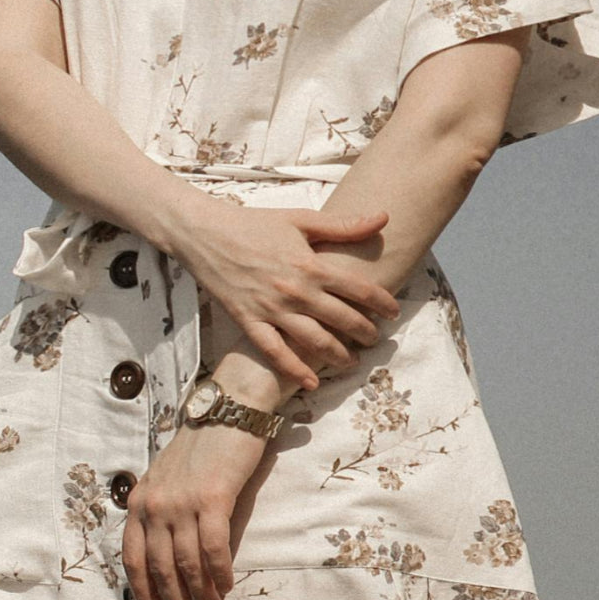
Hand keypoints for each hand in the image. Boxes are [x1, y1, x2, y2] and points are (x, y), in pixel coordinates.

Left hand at [122, 417, 268, 599]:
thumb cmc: (203, 446)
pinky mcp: (212, 499)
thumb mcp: (169, 480)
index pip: (132, 558)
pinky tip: (227, 585)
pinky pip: (213, 549)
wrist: (228, 410)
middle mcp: (155, 505)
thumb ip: (166, 515)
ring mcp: (181, 503)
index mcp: (139, 501)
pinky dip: (220, 574)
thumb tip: (176, 561)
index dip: (144, 591)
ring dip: (201, 596)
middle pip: (160, 568)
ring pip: (187, 565)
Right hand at [170, 201, 400, 390]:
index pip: (358, 288)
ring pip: (314, 340)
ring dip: (338, 355)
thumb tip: (383, 217)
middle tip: (377, 339)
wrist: (205, 233)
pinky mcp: (249, 322)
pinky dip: (294, 370)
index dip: (381, 302)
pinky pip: (275, 352)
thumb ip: (343, 225)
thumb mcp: (300, 220)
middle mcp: (295, 291)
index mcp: (310, 264)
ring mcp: (271, 309)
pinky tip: (311, 382)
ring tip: (353, 362)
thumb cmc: (253, 224)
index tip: (393, 311)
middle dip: (365, 332)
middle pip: (342, 319)